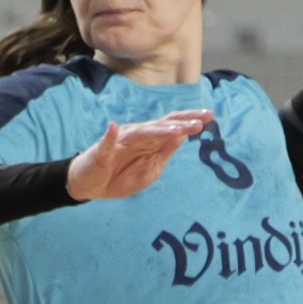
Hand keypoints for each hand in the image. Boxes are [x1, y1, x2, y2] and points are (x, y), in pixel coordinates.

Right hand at [64, 111, 215, 199]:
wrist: (91, 187)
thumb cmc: (120, 177)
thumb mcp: (150, 170)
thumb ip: (164, 153)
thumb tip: (182, 135)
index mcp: (150, 141)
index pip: (172, 126)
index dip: (190, 120)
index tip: (210, 116)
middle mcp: (138, 136)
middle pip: (162, 125)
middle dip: (182, 122)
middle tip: (202, 119)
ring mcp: (120, 141)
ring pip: (142, 132)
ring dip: (159, 130)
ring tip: (177, 130)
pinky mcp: (102, 152)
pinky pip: (107, 143)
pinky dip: (110, 135)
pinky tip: (113, 128)